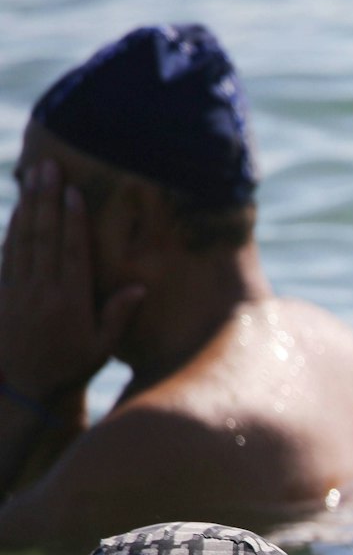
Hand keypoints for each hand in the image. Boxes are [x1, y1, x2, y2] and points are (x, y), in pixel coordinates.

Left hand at [0, 159, 142, 400]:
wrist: (23, 387)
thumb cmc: (70, 367)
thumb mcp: (102, 349)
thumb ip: (118, 317)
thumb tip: (138, 288)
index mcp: (70, 303)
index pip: (71, 253)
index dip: (72, 221)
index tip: (73, 192)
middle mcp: (41, 292)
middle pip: (44, 238)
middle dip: (47, 200)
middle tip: (49, 167)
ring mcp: (17, 290)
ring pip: (23, 240)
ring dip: (29, 207)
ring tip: (34, 178)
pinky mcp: (1, 293)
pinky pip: (7, 254)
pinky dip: (12, 229)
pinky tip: (19, 210)